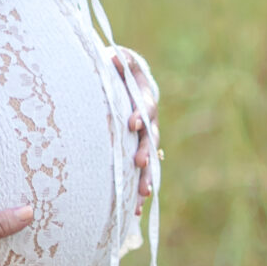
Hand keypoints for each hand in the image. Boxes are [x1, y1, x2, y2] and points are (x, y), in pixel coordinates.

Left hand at [112, 52, 159, 206]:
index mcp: (144, 101)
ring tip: (143, 193)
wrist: (123, 87)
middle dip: (146, 150)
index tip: (132, 122)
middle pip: (152, 138)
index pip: (146, 107)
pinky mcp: (138, 156)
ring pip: (150, 162)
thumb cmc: (117, 74)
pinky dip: (138, 191)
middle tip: (140, 161)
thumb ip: (121, 61)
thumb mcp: (120, 63)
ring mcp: (145, 142)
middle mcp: (149, 124)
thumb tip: (114, 56)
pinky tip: (135, 209)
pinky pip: (141, 176)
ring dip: (147, 176)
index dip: (141, 114)